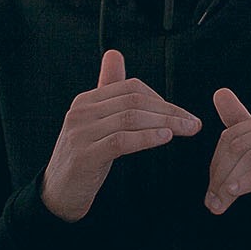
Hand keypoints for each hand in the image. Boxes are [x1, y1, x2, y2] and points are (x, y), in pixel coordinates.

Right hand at [41, 50, 201, 221]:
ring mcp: (81, 133)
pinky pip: (122, 140)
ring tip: (186, 130)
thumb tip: (114, 54)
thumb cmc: (83, 158)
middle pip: (134, 101)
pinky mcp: (85, 156)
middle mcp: (81, 112)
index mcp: (85, 101)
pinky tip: (165, 138)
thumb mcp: (94, 122)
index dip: (161, 98)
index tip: (182, 113)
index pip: (130, 88)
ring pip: (131, 118)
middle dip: (169, 111)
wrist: (57, 195)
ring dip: (165, 123)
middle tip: (193, 123)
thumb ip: (107, 91)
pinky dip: (147, 137)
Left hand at [205, 87, 250, 223]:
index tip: (210, 191)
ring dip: (231, 184)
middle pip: (240, 145)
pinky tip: (237, 192)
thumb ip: (242, 127)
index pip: (233, 134)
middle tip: (212, 202)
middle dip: (221, 175)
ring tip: (220, 204)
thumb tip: (219, 93)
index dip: (216, 163)